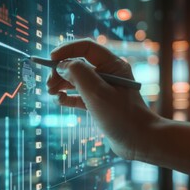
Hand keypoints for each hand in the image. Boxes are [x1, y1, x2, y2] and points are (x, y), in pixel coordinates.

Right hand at [47, 39, 160, 160]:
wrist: (140, 141)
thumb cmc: (122, 116)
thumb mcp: (97, 93)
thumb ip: (78, 74)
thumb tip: (62, 65)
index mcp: (112, 65)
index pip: (86, 48)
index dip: (67, 50)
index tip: (51, 59)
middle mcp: (108, 74)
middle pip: (78, 64)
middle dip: (61, 70)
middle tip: (49, 83)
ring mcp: (103, 89)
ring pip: (77, 80)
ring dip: (62, 83)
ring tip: (51, 92)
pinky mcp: (99, 104)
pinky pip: (79, 95)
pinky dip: (68, 97)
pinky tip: (60, 101)